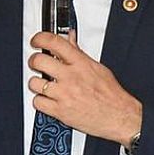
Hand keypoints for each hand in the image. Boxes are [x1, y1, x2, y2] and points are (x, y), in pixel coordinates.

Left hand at [27, 32, 142, 147]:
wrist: (119, 116)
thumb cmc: (111, 94)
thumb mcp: (97, 67)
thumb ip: (79, 52)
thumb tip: (69, 38)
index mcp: (80, 63)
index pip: (54, 42)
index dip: (40, 38)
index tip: (36, 40)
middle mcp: (70, 77)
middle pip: (39, 61)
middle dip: (34, 60)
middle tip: (36, 62)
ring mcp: (64, 94)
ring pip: (34, 83)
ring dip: (36, 83)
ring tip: (43, 84)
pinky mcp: (60, 112)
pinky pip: (38, 102)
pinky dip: (39, 101)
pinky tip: (47, 99)